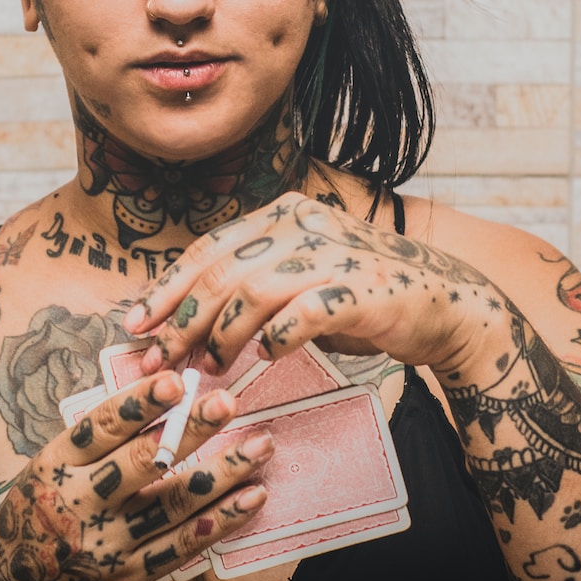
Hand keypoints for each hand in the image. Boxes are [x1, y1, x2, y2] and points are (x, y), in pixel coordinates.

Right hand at [0, 371, 269, 580]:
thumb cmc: (34, 520)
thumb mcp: (44, 473)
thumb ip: (92, 444)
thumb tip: (151, 395)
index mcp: (54, 467)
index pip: (99, 427)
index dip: (138, 402)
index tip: (175, 380)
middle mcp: (80, 504)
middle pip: (142, 463)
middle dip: (189, 431)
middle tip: (226, 403)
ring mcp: (107, 543)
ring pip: (173, 504)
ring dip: (222, 473)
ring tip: (260, 447)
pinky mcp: (129, 576)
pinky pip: (183, 545)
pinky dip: (220, 520)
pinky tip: (250, 497)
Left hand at [123, 192, 511, 385]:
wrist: (446, 304)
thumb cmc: (362, 295)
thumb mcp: (300, 276)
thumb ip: (251, 286)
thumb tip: (185, 322)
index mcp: (284, 213)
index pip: (209, 248)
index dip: (168, 287)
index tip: (135, 324)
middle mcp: (305, 224)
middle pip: (222, 272)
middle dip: (182, 320)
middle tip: (160, 360)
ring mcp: (334, 254)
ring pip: (253, 293)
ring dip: (222, 336)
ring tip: (210, 367)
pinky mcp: (360, 289)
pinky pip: (302, 315)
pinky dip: (276, 339)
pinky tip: (269, 356)